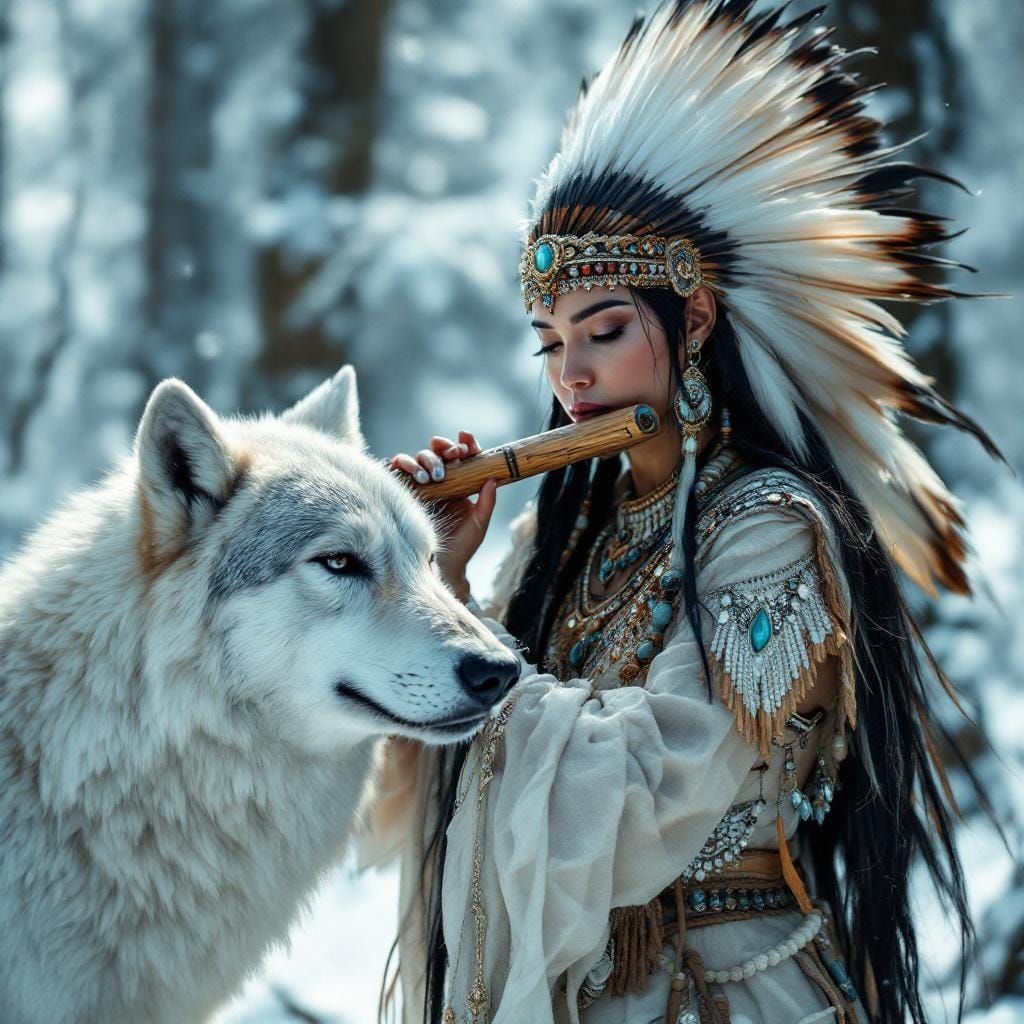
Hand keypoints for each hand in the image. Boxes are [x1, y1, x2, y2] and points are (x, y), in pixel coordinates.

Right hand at [388, 431, 496, 599]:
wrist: (441, 567)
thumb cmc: (462, 547)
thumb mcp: (479, 523)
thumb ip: (487, 502)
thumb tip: (493, 477)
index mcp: (460, 483)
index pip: (462, 457)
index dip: (464, 445)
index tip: (465, 440)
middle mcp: (440, 481)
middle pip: (438, 452)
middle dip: (444, 448)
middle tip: (451, 455)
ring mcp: (420, 485)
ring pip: (418, 458)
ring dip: (426, 460)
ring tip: (434, 476)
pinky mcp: (403, 492)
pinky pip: (398, 470)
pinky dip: (403, 465)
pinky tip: (415, 476)